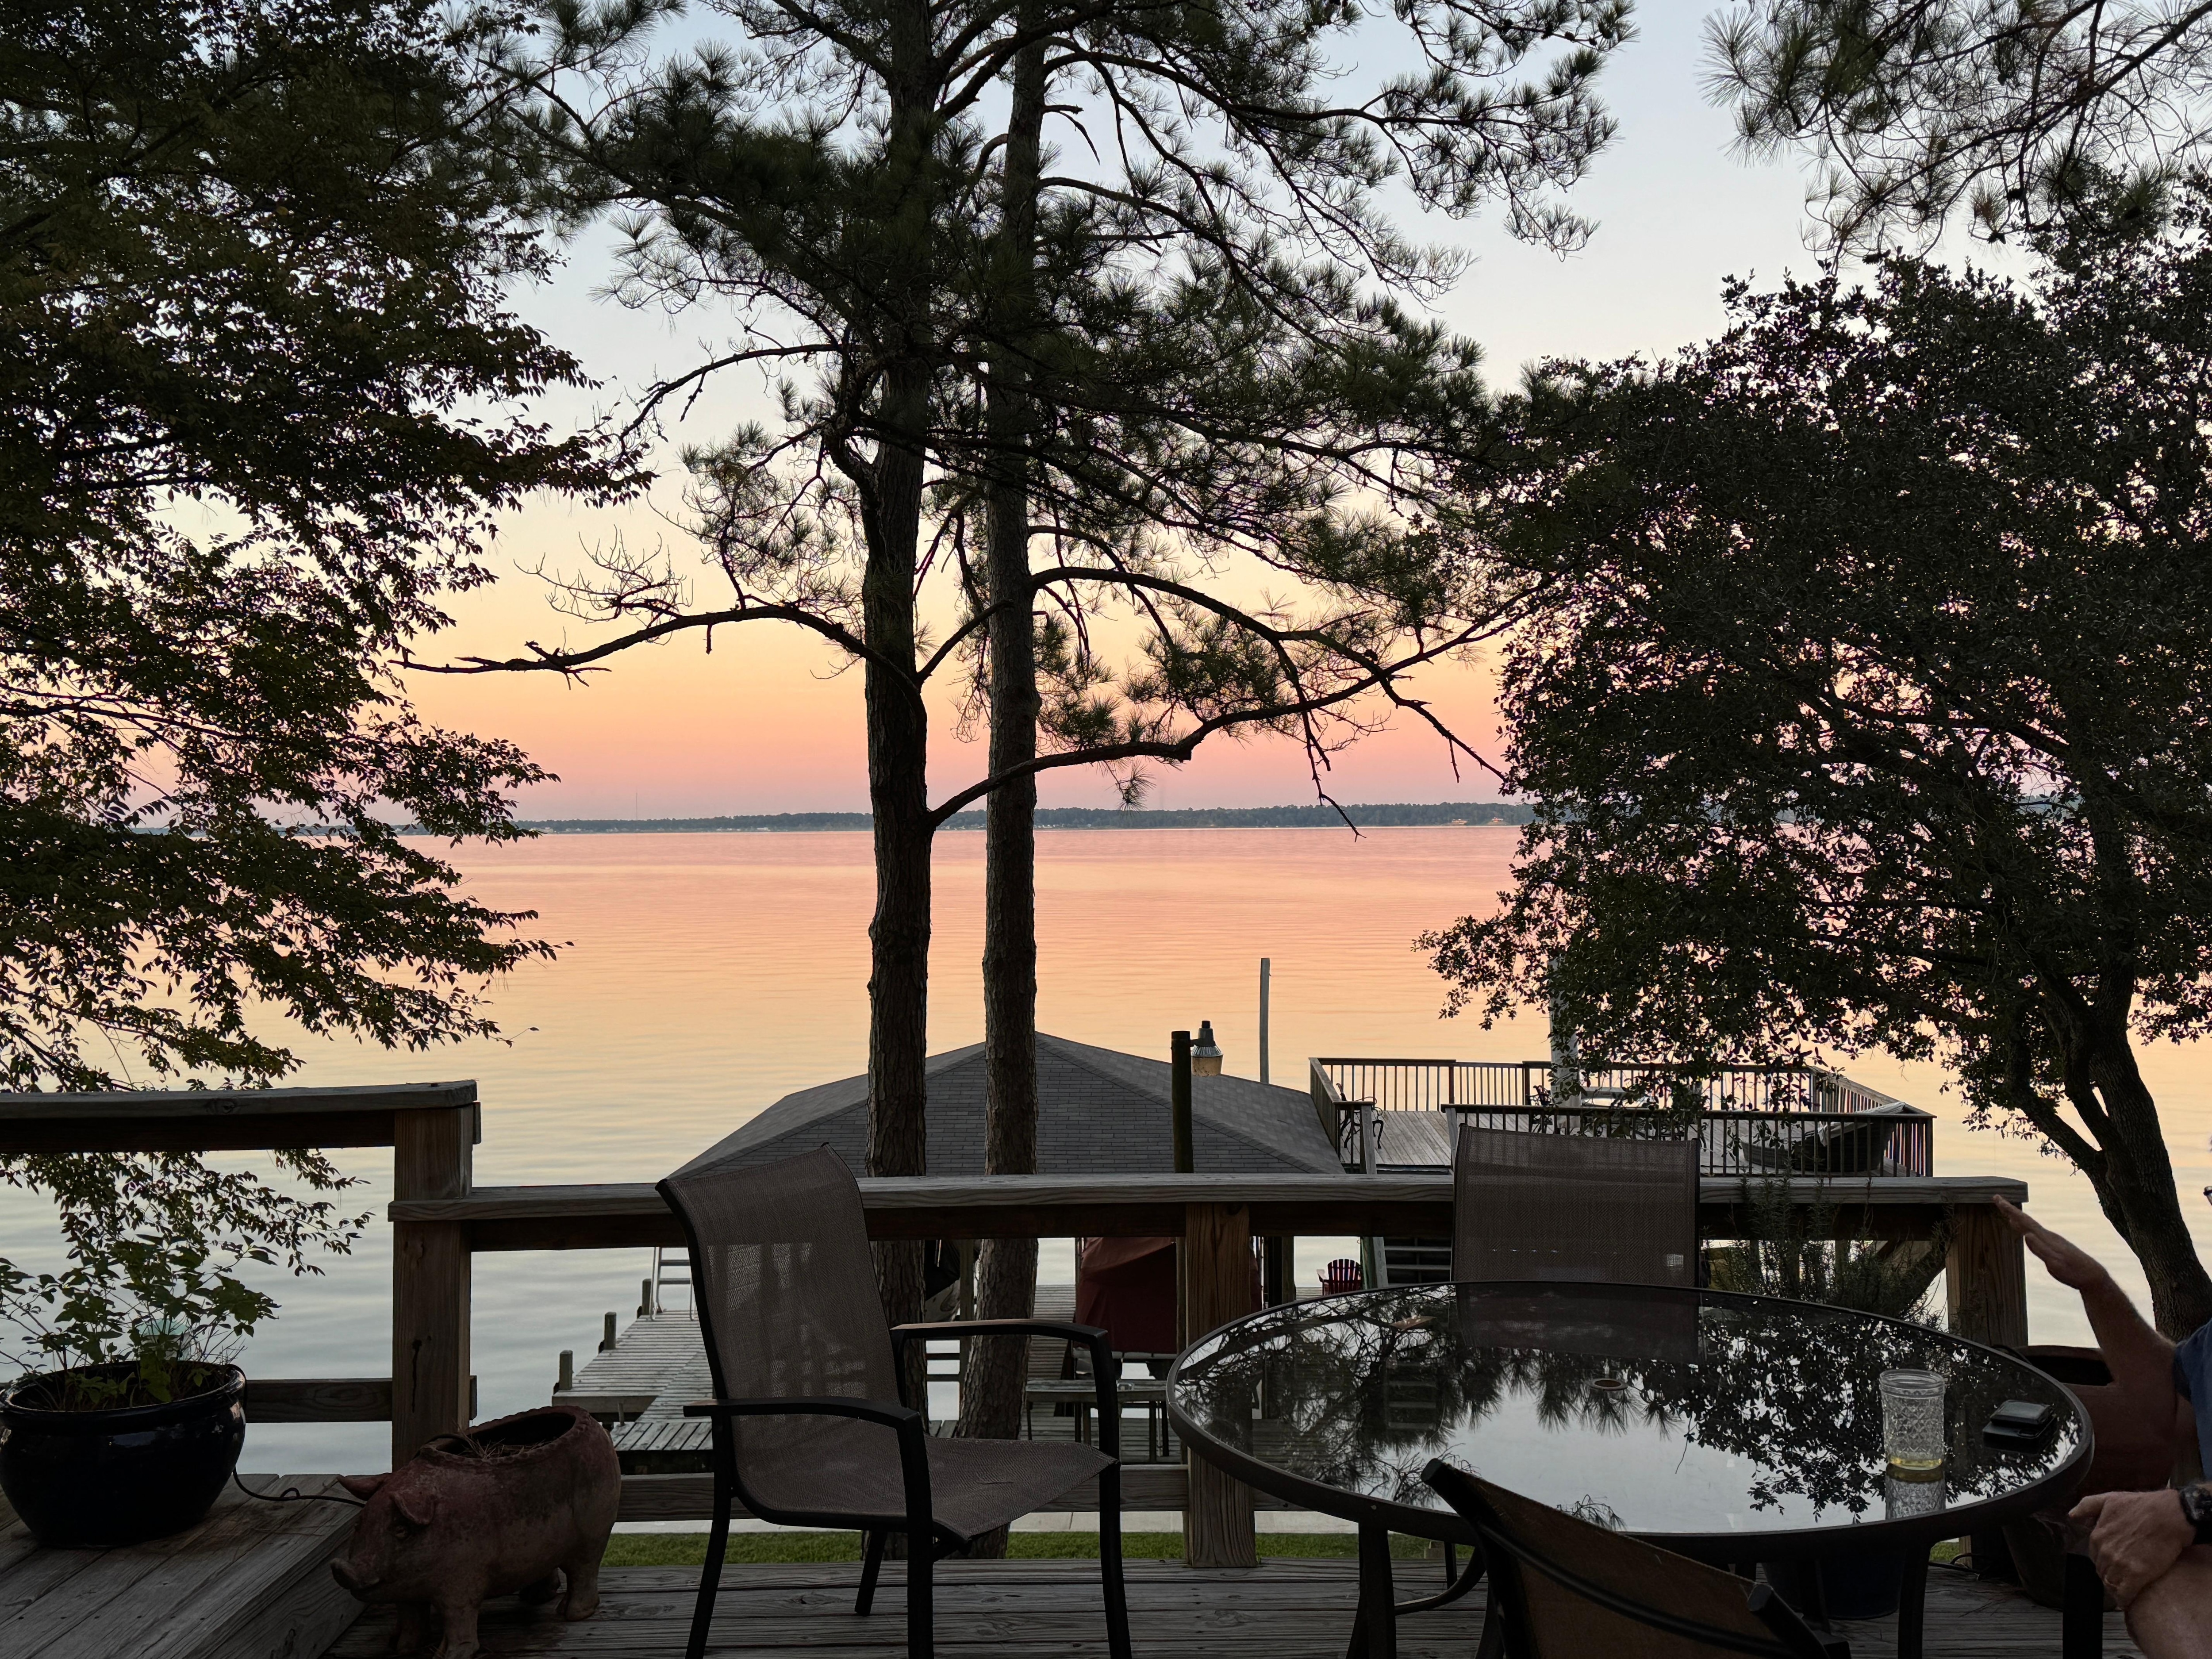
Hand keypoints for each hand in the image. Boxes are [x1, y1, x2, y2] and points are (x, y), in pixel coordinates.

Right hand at [1994, 1197, 2112, 1291]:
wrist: (2093, 1277)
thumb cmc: (2074, 1272)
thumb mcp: (2056, 1263)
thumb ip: (2041, 1249)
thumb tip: (2026, 1234)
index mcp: (2047, 1238)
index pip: (2025, 1221)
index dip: (2010, 1210)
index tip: (1997, 1198)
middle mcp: (2049, 1236)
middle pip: (2026, 1220)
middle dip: (2011, 1210)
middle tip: (1998, 1198)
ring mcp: (2052, 1241)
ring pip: (2031, 1226)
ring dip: (2018, 1218)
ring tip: (2007, 1213)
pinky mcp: (2054, 1247)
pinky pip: (2035, 1234)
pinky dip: (2026, 1229)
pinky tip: (2025, 1231)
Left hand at [2072, 1489, 2195, 1606]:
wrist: (2168, 1515)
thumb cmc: (2142, 1506)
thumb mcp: (2109, 1499)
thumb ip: (2087, 1506)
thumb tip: (2072, 1516)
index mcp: (2097, 1536)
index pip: (2094, 1557)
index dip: (2104, 1563)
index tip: (2112, 1566)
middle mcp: (2105, 1551)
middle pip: (2102, 1571)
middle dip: (2110, 1575)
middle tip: (2121, 1578)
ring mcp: (2120, 1564)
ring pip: (2111, 1584)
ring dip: (2116, 1589)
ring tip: (2124, 1590)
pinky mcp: (2137, 1575)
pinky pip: (2124, 1594)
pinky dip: (2125, 1599)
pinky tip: (2128, 1600)